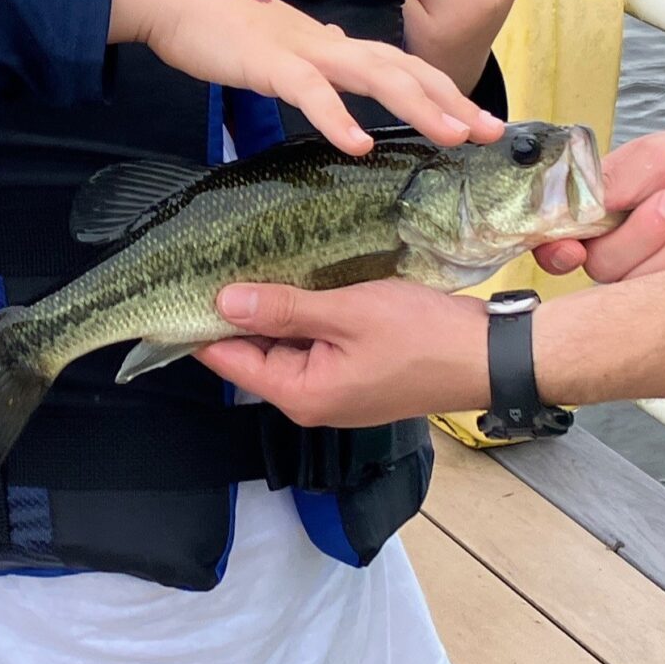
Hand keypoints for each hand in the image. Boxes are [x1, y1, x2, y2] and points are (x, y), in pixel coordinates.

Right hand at [109, 0, 505, 153]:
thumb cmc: (224, 25)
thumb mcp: (283, 45)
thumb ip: (317, 53)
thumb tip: (343, 49)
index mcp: (336, 46)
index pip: (404, 68)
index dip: (446, 92)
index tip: (481, 123)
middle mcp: (331, 45)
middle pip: (406, 70)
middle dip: (452, 101)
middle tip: (491, 132)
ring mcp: (303, 51)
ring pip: (374, 75)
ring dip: (417, 105)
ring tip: (451, 136)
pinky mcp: (269, 62)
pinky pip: (310, 91)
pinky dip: (336, 117)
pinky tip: (358, 144)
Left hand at [192, 279, 489, 425]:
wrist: (488, 356)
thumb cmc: (421, 336)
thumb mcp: (346, 313)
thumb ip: (283, 310)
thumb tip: (223, 302)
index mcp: (301, 393)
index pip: (228, 361)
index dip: (198, 325)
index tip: (177, 286)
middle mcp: (310, 401)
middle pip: (252, 356)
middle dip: (233, 313)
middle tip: (211, 262)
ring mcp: (334, 391)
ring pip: (282, 349)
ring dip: (268, 313)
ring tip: (247, 264)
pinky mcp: (354, 377)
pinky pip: (310, 347)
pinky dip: (299, 319)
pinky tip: (294, 283)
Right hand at [534, 121, 664, 281]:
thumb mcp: (660, 157)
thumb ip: (610, 181)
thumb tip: (568, 208)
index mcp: (605, 204)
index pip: (559, 235)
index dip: (557, 247)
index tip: (571, 248)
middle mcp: (624, 240)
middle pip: (599, 265)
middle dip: (639, 236)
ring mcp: (657, 270)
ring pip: (634, 286)